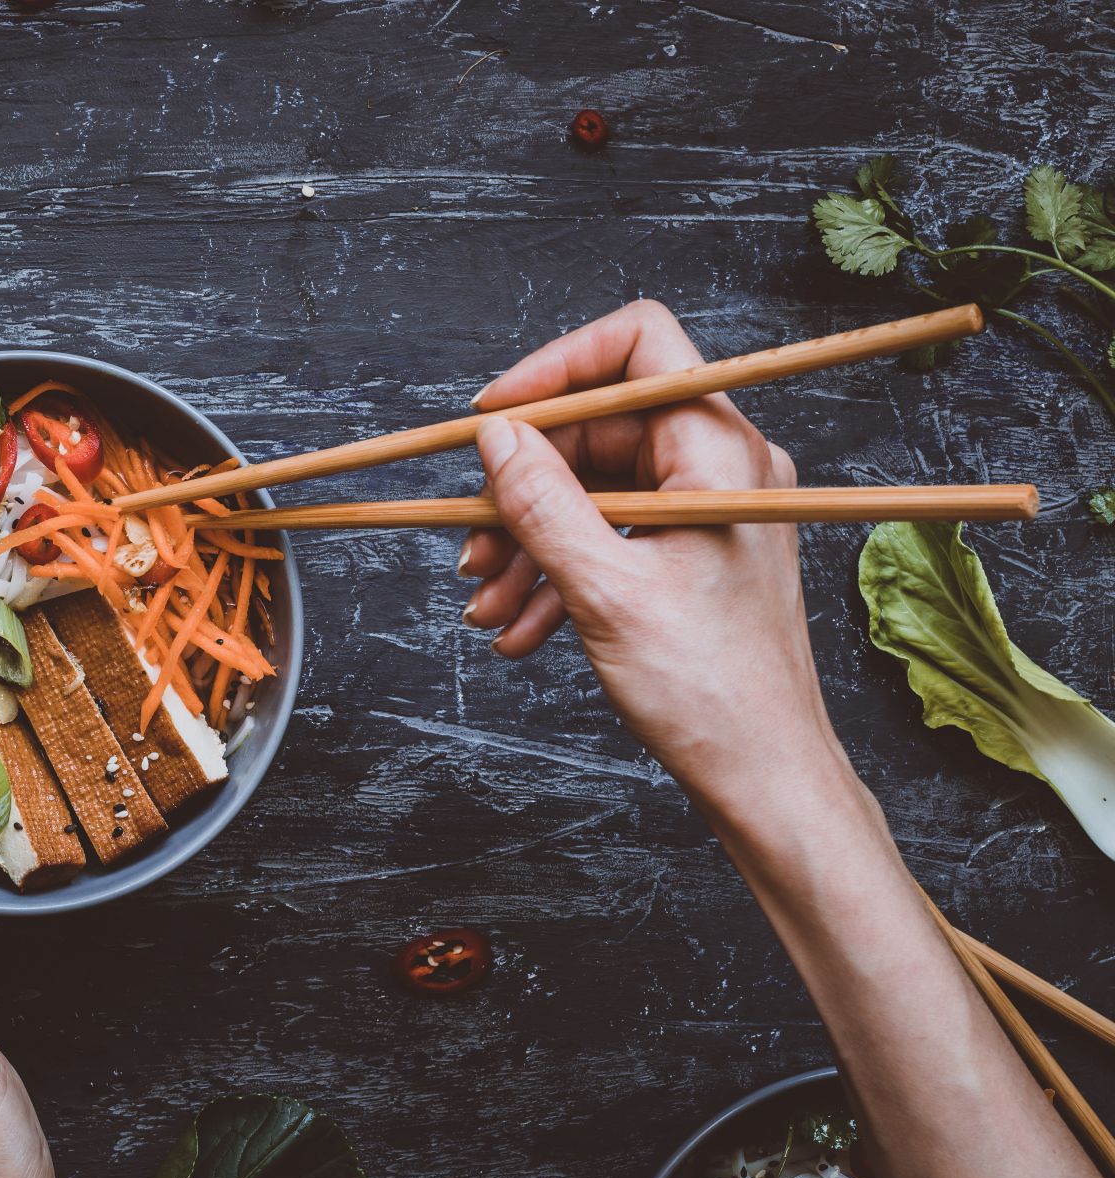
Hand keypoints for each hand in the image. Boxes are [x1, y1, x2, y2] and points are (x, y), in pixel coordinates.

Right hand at [457, 301, 847, 806]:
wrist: (763, 777)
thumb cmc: (711, 692)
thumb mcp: (605, 591)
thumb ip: (543, 504)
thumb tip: (496, 437)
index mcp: (720, 450)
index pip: (637, 345)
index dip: (554, 368)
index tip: (491, 418)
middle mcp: (720, 465)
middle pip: (597, 429)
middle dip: (523, 488)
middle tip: (470, 546)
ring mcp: (705, 510)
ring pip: (591, 491)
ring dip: (527, 543)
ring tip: (483, 605)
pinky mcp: (689, 554)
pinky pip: (606, 536)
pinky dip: (555, 574)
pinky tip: (517, 629)